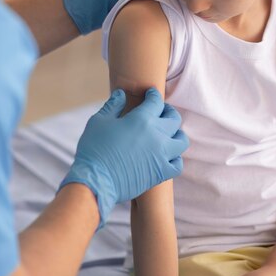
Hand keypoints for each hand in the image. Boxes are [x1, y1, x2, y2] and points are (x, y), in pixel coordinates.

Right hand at [59, 88, 187, 226]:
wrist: (95, 180)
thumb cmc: (94, 148)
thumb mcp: (99, 121)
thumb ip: (112, 106)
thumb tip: (121, 94)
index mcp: (141, 118)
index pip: (156, 101)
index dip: (154, 95)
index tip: (151, 94)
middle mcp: (156, 134)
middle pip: (174, 118)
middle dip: (168, 112)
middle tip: (162, 112)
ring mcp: (161, 155)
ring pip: (181, 140)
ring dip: (177, 134)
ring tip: (170, 134)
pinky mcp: (161, 173)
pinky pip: (178, 164)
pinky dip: (176, 158)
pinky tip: (168, 156)